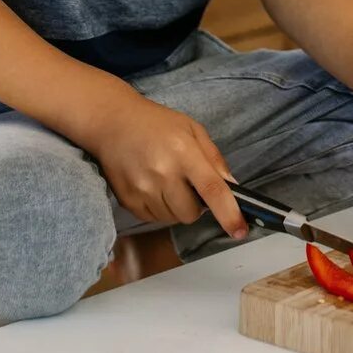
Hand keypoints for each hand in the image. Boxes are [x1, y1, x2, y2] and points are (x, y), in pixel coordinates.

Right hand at [73, 90, 246, 238]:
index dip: (229, 213)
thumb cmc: (156, 124)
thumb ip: (214, 158)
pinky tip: (152, 185)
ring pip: (173, 219)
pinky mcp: (127, 200)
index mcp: (184, 152)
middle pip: (191, 213)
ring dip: (177, 207)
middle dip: (196, 205)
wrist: (112, 122)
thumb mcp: (192, 129)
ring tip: (167, 181)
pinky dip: (159, 208)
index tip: (240, 230)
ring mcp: (142, 189)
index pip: (212, 189)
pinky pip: (154, 219)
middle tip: (188, 184)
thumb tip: (233, 187)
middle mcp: (162, 173)